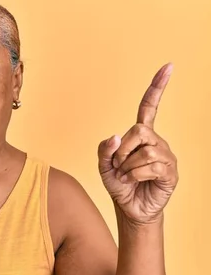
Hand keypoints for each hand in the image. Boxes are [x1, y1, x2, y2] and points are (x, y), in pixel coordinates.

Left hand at [97, 63, 178, 224]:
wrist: (128, 208)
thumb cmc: (118, 184)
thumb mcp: (103, 165)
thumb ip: (104, 149)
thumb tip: (116, 136)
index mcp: (141, 135)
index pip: (149, 107)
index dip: (157, 87)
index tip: (168, 66)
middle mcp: (156, 141)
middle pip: (139, 130)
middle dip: (122, 149)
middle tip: (117, 165)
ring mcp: (166, 156)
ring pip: (145, 151)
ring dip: (127, 166)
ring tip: (126, 176)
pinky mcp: (171, 172)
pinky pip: (151, 166)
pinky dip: (135, 174)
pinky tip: (133, 181)